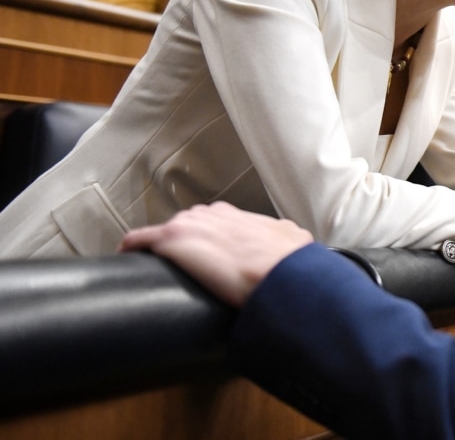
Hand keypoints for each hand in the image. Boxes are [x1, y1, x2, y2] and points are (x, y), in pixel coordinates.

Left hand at [119, 202, 313, 306]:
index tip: (206, 251)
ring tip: (161, 266)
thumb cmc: (289, 261)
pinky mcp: (172, 241)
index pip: (212, 221)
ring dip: (163, 247)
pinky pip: (141, 240)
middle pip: (187, 226)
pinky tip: (125, 254)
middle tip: (189, 265)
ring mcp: (190, 225)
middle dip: (186, 242)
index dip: (208, 238)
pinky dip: (132, 246)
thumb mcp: (293, 239)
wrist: (280, 274)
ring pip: (166, 233)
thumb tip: (291, 238)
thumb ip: (284, 234)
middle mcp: (211, 214)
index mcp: (236, 215)